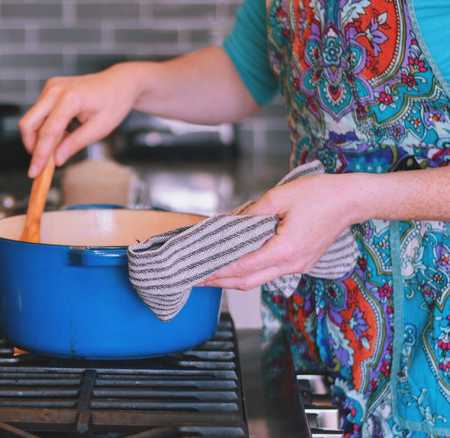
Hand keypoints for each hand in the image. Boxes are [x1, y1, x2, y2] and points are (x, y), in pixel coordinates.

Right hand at [18, 64, 142, 177]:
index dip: (39, 155)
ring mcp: (51, 87)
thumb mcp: (99, 129)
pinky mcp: (50, 89)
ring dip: (38, 137)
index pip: (48, 132)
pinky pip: (38, 113)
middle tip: (41, 163)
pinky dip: (44, 128)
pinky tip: (61, 133)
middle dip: (31, 146)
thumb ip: (75, 144)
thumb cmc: (114, 103)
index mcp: (70, 98)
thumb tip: (56, 160)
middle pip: (28, 123)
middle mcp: (55, 90)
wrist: (119, 83)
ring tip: (59, 146)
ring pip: (31, 119)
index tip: (34, 173)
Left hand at [200, 173, 358, 290]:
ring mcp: (298, 266)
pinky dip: (250, 272)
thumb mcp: (279, 196)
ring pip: (258, 280)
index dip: (217, 271)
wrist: (351, 200)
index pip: (242, 267)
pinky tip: (236, 265)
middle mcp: (292, 264)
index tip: (198, 271)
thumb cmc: (320, 195)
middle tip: (196, 278)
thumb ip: (252, 213)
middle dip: (219, 282)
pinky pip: (270, 272)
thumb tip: (230, 225)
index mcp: (285, 249)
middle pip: (247, 281)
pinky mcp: (301, 263)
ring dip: (233, 279)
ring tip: (210, 273)